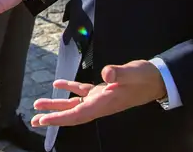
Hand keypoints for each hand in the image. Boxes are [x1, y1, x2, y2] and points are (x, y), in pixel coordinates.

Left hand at [31, 60, 166, 127]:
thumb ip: (119, 73)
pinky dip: (69, 88)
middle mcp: (100, 104)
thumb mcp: (133, 73)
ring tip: (39, 105)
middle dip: (53, 117)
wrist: (157, 78)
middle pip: (72, 114)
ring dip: (57, 104)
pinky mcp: (103, 89)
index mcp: (104, 103)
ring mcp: (101, 97)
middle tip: (35, 120)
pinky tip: (58, 84)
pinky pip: (82, 91)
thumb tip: (106, 73)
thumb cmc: (145, 77)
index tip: (44, 120)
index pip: (77, 114)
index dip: (60, 118)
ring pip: (74, 104)